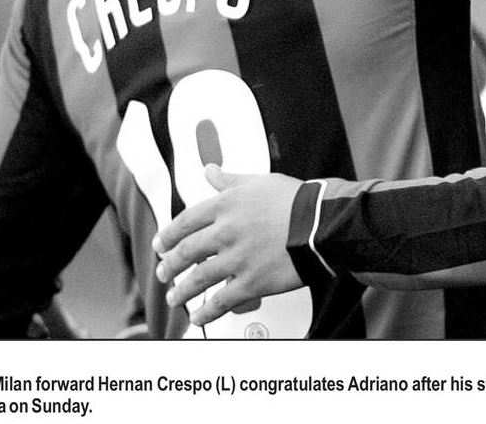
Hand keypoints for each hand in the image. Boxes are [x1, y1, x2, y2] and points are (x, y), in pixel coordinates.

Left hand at [152, 165, 304, 325]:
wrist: (323, 223)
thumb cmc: (297, 201)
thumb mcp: (259, 181)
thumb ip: (230, 180)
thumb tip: (211, 170)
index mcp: (225, 206)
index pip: (184, 222)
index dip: (168, 236)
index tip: (161, 245)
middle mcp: (226, 232)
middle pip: (186, 253)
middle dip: (170, 266)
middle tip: (164, 273)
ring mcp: (237, 259)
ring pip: (197, 280)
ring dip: (182, 292)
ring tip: (175, 298)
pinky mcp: (251, 282)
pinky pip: (221, 302)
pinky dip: (206, 312)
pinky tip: (199, 316)